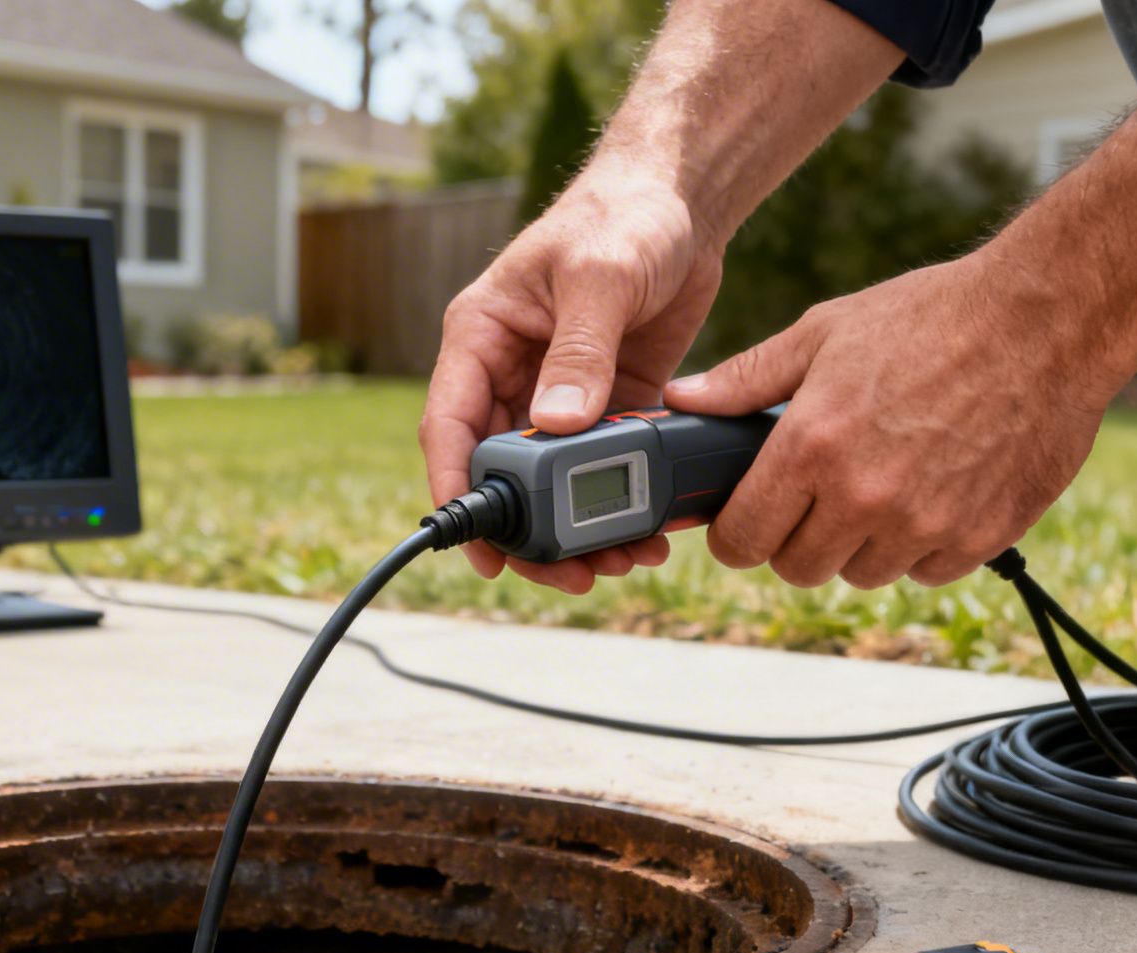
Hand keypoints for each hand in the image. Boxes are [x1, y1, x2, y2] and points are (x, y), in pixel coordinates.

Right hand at [419, 162, 723, 592]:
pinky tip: (649, 530)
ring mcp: (559, 391)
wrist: (684, 195)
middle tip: (568, 574)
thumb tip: (556, 425)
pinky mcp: (608, 400)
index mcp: (481, 337)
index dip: (458, 491)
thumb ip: (579, 350)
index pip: (452, 426)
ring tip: (620, 562)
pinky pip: (603, 464)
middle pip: (503, 471)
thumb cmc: (625, 213)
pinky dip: (621, 500)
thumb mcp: (601, 275)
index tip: (477, 547)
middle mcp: (511, 372)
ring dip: (580, 525)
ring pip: (553, 480)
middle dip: (530, 529)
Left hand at [665, 256, 1117, 587]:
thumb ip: (746, 378)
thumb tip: (681, 401)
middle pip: (797, 569)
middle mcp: (865, 496)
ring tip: (878, 482)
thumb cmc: (933, 316)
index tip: (745, 521)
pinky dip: (920, 544)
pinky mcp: (980, 537)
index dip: (735, 535)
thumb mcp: (824, 332)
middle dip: (794, 539)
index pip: (743, 541)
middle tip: (814, 496)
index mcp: (813, 447)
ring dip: (859, 543)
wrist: (1049, 318)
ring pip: (861, 574)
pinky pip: (925, 571)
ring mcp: (926, 523)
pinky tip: (930, 490)